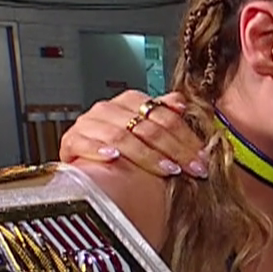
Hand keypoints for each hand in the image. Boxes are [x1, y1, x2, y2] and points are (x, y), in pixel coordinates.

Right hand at [59, 91, 208, 178]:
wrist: (89, 166)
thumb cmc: (122, 148)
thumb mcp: (146, 130)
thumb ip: (163, 115)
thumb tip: (181, 102)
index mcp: (129, 101)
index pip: (162, 115)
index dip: (185, 137)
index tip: (201, 157)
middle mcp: (108, 109)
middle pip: (146, 127)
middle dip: (174, 149)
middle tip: (191, 167)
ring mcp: (88, 124)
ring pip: (120, 136)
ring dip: (146, 154)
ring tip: (166, 169)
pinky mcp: (71, 141)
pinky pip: (85, 143)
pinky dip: (100, 150)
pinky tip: (114, 159)